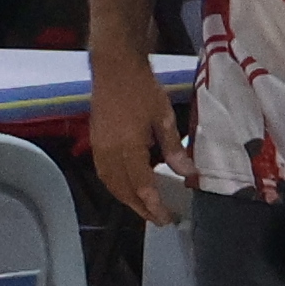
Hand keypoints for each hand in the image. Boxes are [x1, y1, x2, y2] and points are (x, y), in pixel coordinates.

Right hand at [86, 46, 183, 226]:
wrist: (114, 67)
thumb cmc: (141, 88)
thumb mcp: (163, 117)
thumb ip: (174, 149)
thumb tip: (188, 173)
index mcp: (128, 148)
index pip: (141, 186)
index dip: (153, 206)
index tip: (166, 217)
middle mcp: (110, 153)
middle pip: (124, 191)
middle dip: (140, 208)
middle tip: (158, 219)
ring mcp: (99, 149)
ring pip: (112, 185)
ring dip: (127, 200)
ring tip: (144, 208)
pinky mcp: (96, 143)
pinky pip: (104, 174)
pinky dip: (116, 187)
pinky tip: (127, 188)